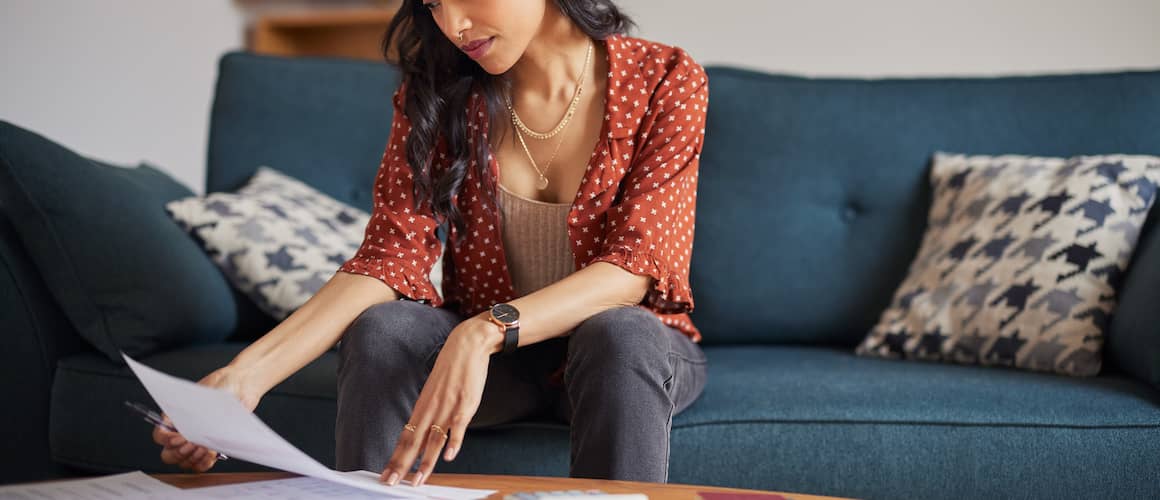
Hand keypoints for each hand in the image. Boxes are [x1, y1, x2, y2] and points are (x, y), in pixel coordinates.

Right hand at [151, 366, 262, 472]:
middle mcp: (182, 432)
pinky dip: (203, 463)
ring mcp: (195, 443)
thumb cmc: (223, 386)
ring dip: (192, 458)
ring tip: (204, 447)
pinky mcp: (209, 449)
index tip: (179, 437)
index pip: (160, 435)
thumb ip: (204, 407)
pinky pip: (200, 465)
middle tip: (193, 443)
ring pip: (184, 462)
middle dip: (180, 452)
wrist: (240, 387)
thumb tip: (204, 422)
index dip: (166, 439)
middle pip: (168, 454)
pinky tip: (211, 454)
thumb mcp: (212, 392)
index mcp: (174, 417)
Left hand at [380, 315, 500, 485]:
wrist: (467, 345)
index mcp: (422, 406)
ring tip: (418, 480)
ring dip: (426, 463)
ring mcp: (448, 407)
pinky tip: (448, 457)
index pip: (405, 437)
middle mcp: (431, 409)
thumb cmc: (452, 369)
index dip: (395, 457)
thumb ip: (431, 413)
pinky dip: (454, 442)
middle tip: (391, 483)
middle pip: (414, 442)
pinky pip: (458, 426)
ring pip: (434, 440)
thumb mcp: (435, 391)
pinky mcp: (465, 403)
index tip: (387, 474)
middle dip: (402, 465)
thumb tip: (426, 433)